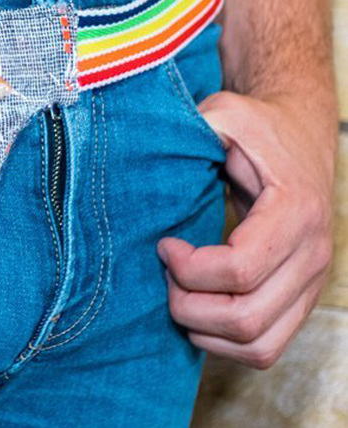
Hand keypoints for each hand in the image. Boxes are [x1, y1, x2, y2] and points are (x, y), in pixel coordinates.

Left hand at [158, 91, 334, 368]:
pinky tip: (195, 309)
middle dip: (188, 305)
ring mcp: (311, 283)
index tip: (164, 244)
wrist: (298, 137)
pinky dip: (223, 344)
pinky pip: (265, 349)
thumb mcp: (224, 113)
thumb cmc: (255, 127)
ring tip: (178, 293)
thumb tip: (149, 146)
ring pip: (258, 345)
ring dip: (204, 331)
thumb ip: (196, 127)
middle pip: (246, 318)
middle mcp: (313, 255)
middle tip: (164, 273)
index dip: (189, 268)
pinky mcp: (300, 299)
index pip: (240, 269)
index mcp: (296, 211)